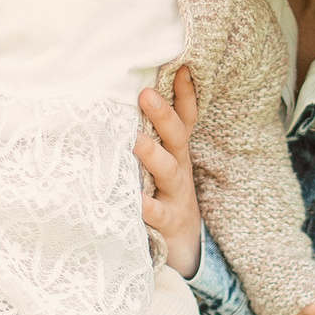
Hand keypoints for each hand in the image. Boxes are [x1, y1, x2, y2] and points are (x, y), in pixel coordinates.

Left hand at [134, 67, 201, 277]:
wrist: (184, 248)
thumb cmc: (164, 195)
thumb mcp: (162, 163)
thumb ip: (150, 136)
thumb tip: (130, 97)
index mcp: (176, 152)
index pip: (185, 118)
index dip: (184, 94)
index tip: (179, 66)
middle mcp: (179, 169)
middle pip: (177, 138)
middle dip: (163, 115)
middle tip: (145, 94)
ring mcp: (175, 196)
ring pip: (169, 172)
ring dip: (153, 155)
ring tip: (136, 141)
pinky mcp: (168, 223)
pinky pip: (159, 214)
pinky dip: (148, 207)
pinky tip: (136, 201)